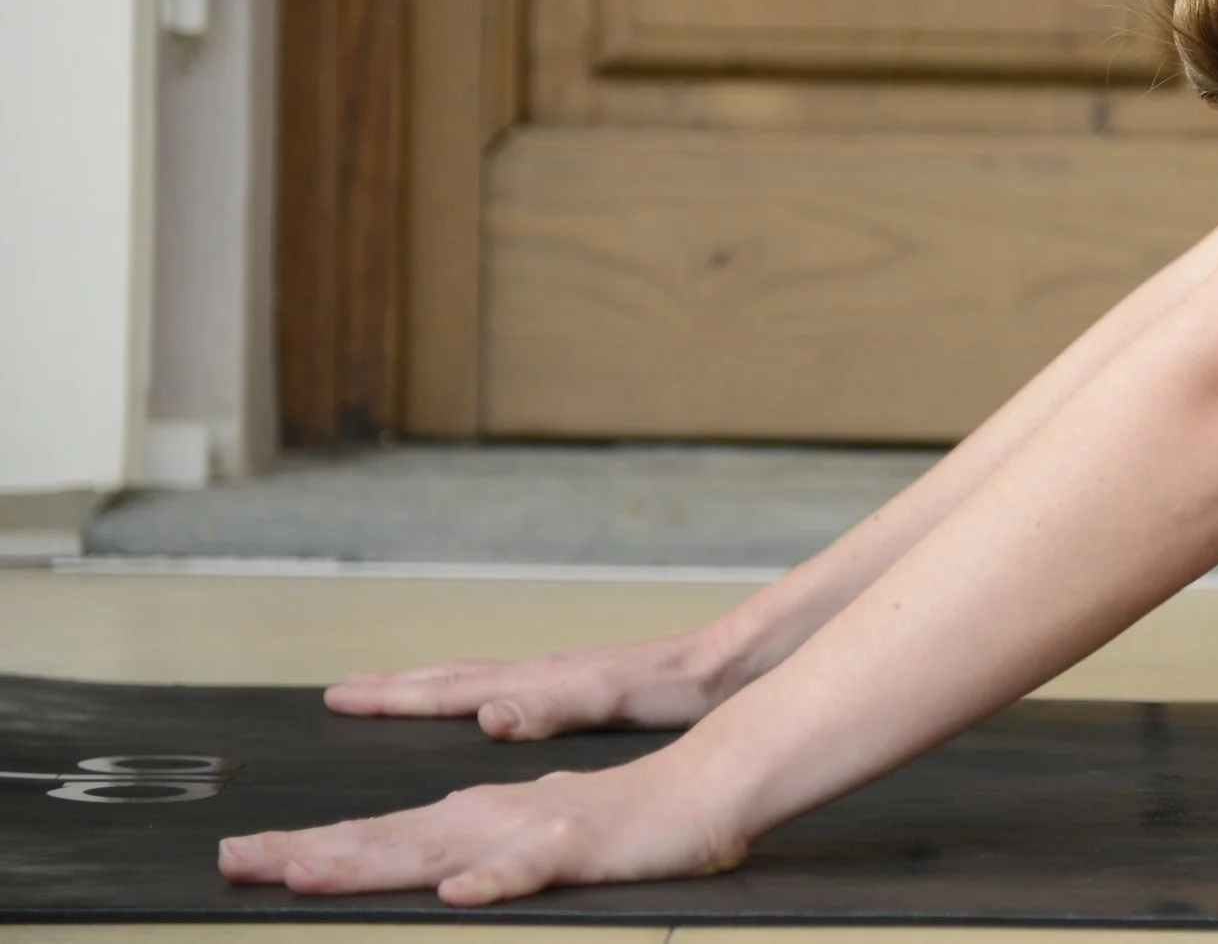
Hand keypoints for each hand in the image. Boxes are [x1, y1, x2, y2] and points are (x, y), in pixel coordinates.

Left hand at [218, 753, 744, 905]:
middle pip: (387, 837)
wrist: (702, 790)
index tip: (241, 859)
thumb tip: (432, 878)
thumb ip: (481, 855)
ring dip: (372, 860)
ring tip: (309, 873)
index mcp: (475, 814)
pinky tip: (459, 893)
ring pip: (439, 846)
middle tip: (236, 859)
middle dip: (309, 850)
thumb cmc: (620, 822)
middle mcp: (490, 814)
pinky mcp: (579, 844)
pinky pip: (530, 866)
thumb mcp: (534, 841)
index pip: (379, 834)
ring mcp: (532, 826)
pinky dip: (493, 878)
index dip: (310, 848)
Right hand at [324, 631, 738, 740]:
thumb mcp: (609, 700)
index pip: (445, 689)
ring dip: (421, 689)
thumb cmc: (669, 687)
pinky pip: (501, 691)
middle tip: (334, 692)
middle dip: (389, 688)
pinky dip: (468, 695)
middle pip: (446, 680)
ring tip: (380, 693)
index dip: (391, 698)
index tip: (336, 696)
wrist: (719, 667)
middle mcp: (534, 678)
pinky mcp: (574, 692)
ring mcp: (552, 682)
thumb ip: (549, 707)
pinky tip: (472, 708)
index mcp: (533, 683)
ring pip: (470, 682)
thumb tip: (484, 712)